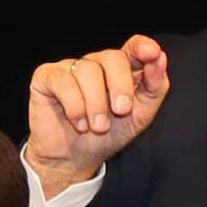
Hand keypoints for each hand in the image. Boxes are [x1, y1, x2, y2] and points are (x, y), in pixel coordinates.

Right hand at [23, 35, 171, 192]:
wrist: (73, 160)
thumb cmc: (107, 136)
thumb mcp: (139, 116)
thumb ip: (154, 87)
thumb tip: (160, 58)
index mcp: (121, 69)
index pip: (133, 47)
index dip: (142, 47)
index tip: (152, 53)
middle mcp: (95, 64)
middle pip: (112, 57)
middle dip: (120, 85)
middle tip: (122, 111)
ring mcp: (70, 68)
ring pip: (86, 71)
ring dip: (95, 104)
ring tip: (97, 128)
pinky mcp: (46, 77)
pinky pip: (62, 81)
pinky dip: (74, 106)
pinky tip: (79, 124)